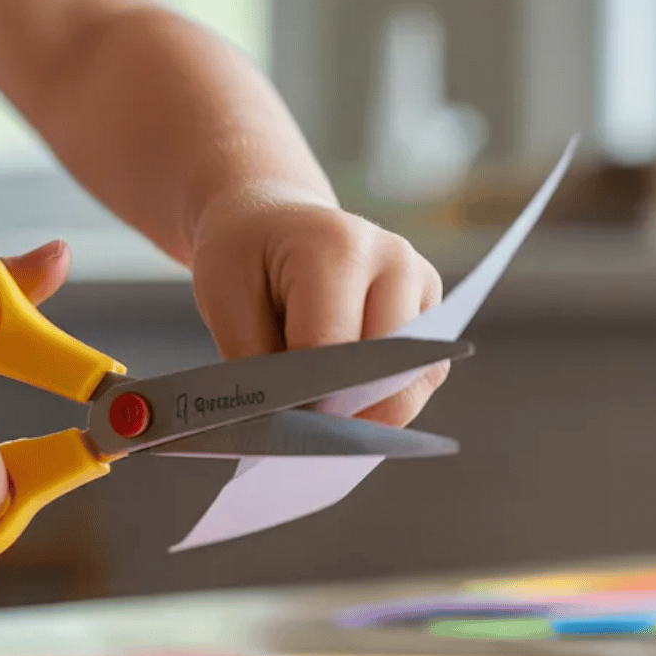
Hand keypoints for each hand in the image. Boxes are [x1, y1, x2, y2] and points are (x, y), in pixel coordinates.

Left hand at [189, 194, 446, 425]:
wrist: (274, 221)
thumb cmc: (245, 259)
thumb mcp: (223, 300)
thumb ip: (254, 361)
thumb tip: (285, 425)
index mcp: (337, 247)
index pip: (332, 345)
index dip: (308, 399)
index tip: (282, 431)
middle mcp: (393, 260)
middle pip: (384, 369)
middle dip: (342, 412)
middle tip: (301, 434)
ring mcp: (421, 282)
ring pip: (411, 382)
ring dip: (368, 410)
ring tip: (321, 414)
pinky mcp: (432, 309)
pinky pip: (421, 378)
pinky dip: (384, 400)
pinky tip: (346, 402)